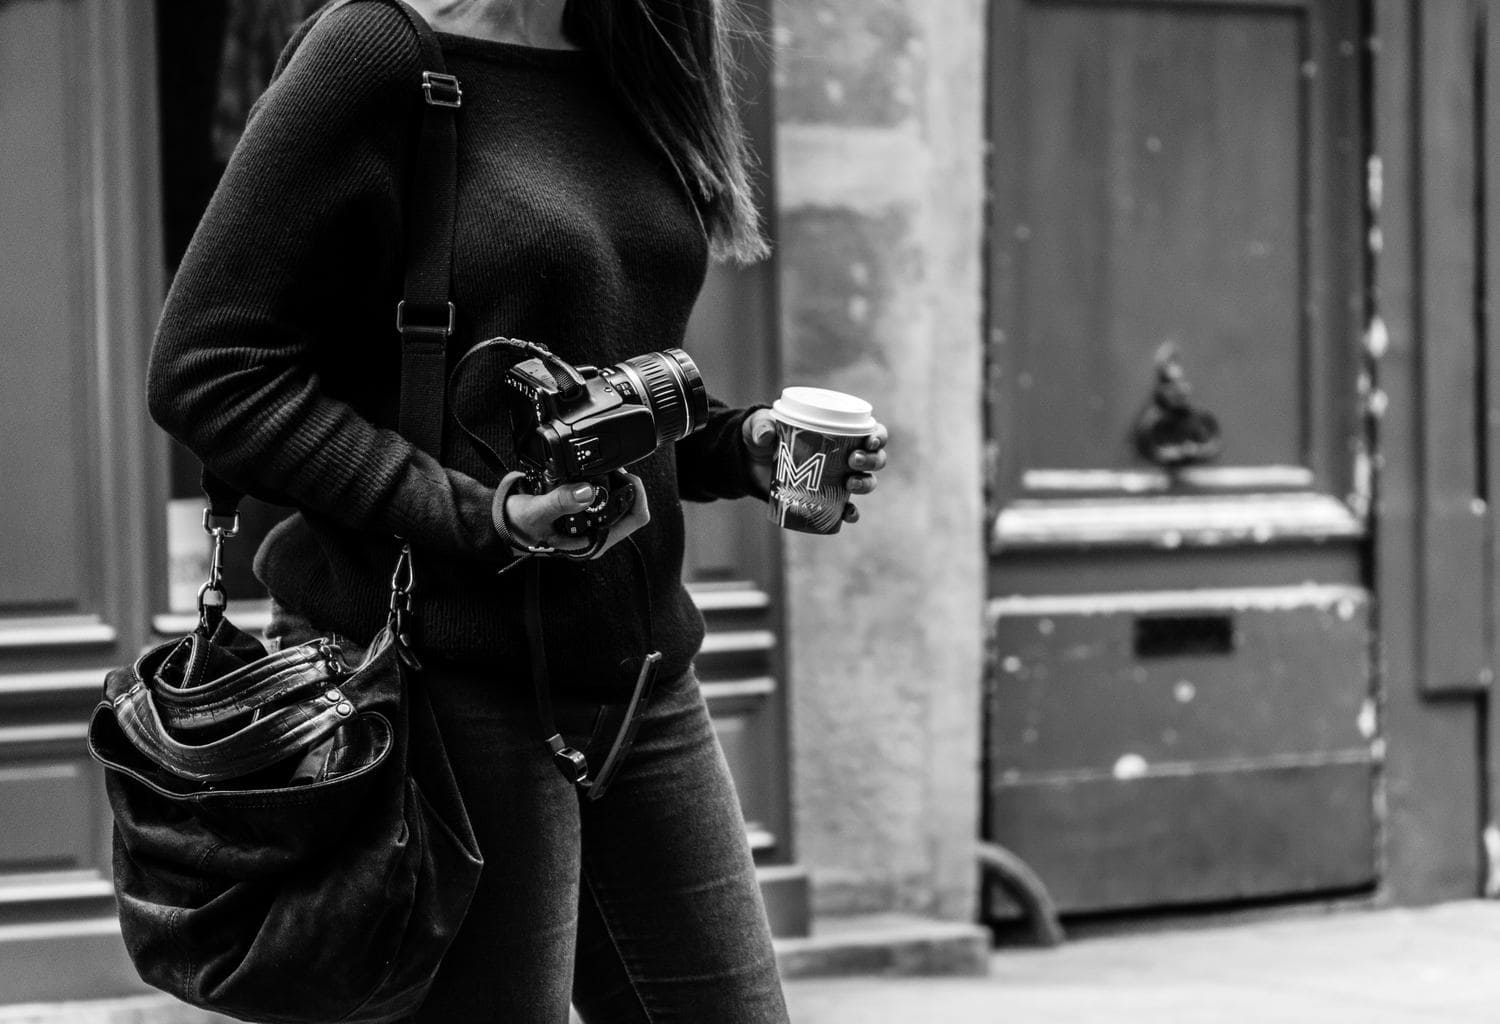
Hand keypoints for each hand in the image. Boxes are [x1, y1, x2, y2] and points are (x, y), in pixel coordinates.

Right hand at [494, 473, 651, 557]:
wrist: (503, 523)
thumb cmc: (518, 525)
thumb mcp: (536, 511)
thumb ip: (560, 502)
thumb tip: (587, 492)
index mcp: (593, 542)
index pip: (635, 518)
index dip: (637, 494)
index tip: (625, 474)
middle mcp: (598, 535)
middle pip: (633, 507)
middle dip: (629, 483)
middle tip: (616, 465)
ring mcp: (594, 524)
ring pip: (621, 500)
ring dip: (617, 482)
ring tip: (607, 466)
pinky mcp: (586, 513)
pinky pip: (607, 496)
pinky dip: (605, 481)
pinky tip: (594, 471)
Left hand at [743, 410, 888, 524]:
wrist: (749, 466)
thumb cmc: (762, 439)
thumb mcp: (757, 427)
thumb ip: (760, 425)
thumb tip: (767, 434)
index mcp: (839, 433)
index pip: (871, 432)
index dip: (878, 436)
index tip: (870, 440)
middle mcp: (845, 457)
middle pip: (875, 459)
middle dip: (871, 460)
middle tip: (852, 460)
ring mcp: (838, 479)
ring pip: (867, 482)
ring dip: (866, 483)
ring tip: (850, 483)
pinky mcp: (827, 499)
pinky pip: (847, 509)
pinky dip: (852, 513)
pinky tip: (848, 514)